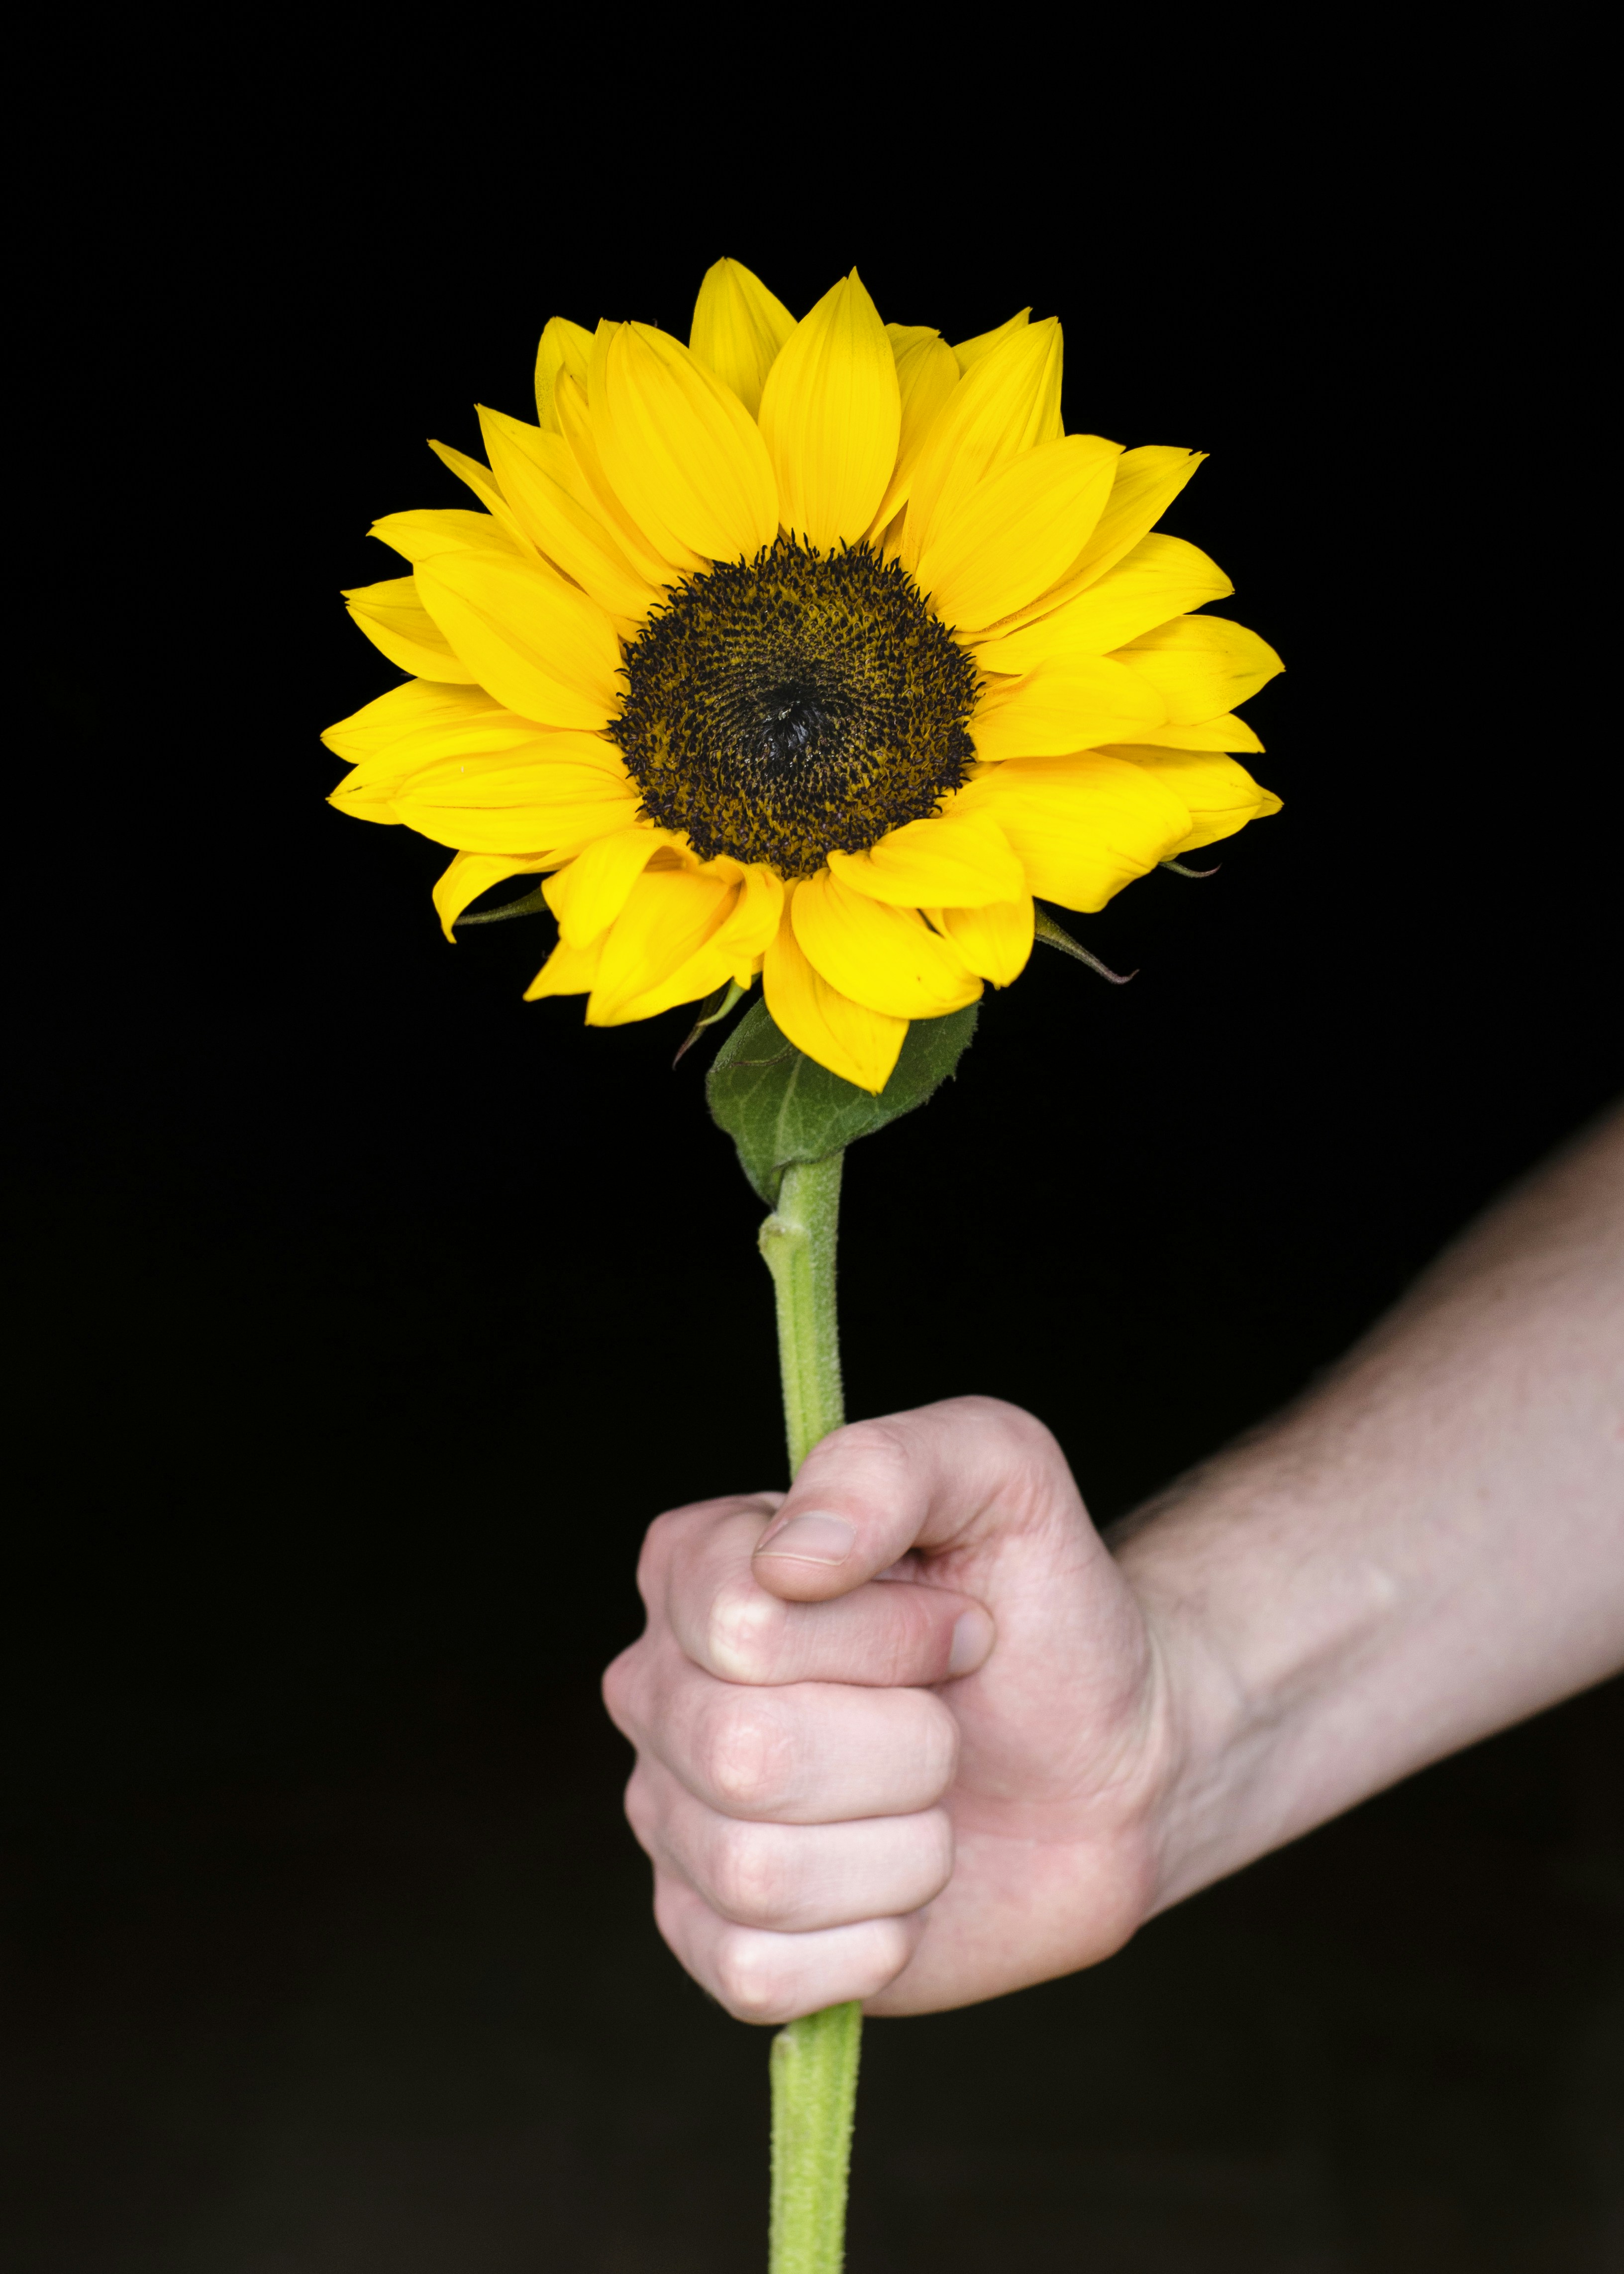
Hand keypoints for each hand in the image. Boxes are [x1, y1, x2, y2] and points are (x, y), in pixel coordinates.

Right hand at [602, 1397, 1172, 2022]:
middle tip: (949, 1719)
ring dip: (903, 1847)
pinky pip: (756, 1971)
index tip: (958, 1621)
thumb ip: (892, 1465)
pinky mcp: (720, 1938)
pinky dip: (869, 1943)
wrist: (1107, 1762)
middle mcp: (660, 1691)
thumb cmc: (1042, 1608)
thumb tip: (792, 1558)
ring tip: (934, 1801)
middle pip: (744, 1752)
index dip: (883, 1636)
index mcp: (696, 1567)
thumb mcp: (1000, 1475)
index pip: (741, 1621)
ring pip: (758, 1870)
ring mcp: (677, 1820)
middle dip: (903, 1746)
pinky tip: (903, 1891)